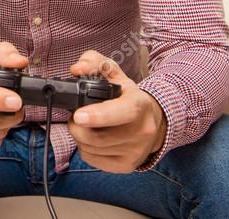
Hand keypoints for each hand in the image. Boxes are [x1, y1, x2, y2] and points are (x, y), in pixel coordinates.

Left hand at [67, 50, 167, 172]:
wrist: (152, 120)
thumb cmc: (126, 95)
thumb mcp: (113, 73)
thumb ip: (93, 62)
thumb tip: (76, 69)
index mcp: (139, 105)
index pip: (121, 112)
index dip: (98, 115)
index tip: (79, 116)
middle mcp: (142, 131)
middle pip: (97, 137)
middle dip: (76, 125)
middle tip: (76, 115)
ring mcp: (135, 152)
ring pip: (91, 149)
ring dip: (79, 136)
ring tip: (85, 125)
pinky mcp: (127, 166)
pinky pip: (92, 159)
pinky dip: (85, 148)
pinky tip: (92, 138)